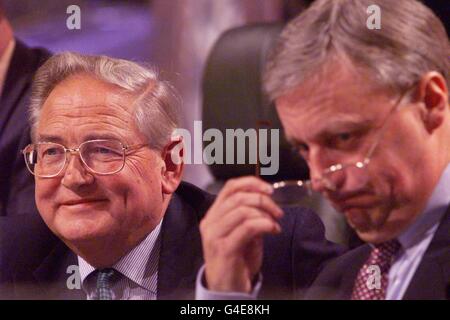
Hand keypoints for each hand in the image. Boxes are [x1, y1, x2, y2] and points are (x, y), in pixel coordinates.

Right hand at [200, 176, 282, 292]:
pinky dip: (264, 224)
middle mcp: (210, 222)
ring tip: (275, 224)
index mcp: (213, 215)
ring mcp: (214, 236)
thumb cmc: (237, 260)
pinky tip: (273, 230)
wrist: (227, 289)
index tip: (270, 189)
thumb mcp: (244, 233)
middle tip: (278, 211)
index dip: (251, 183)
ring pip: (242, 210)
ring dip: (265, 214)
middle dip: (263, 200)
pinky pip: (247, 227)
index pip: (230, 187)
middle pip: (238, 197)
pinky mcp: (224, 249)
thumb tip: (265, 200)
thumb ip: (249, 215)